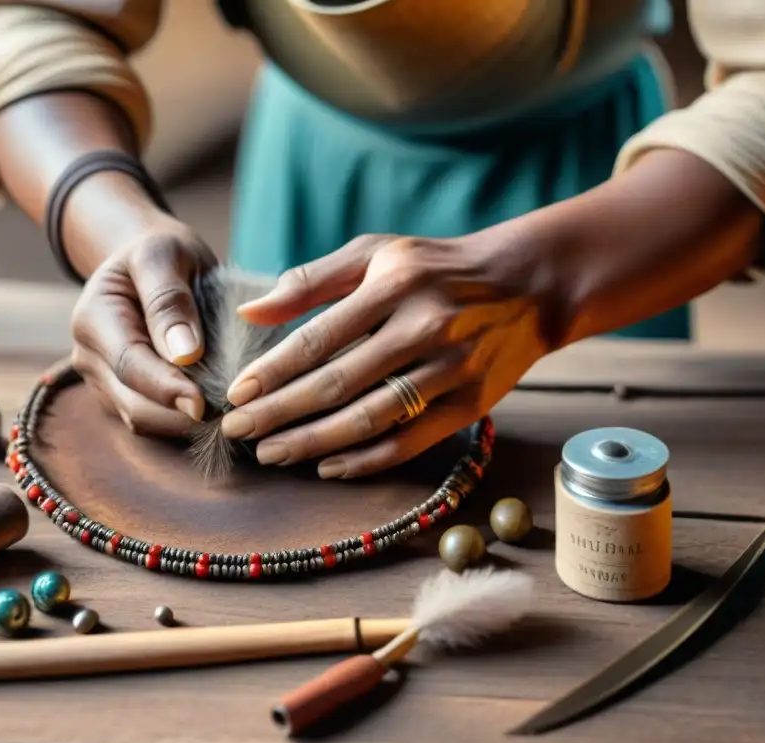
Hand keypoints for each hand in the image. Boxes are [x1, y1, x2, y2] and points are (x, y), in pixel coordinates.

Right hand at [70, 214, 216, 437]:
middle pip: (133, 404)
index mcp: (93, 318)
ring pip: (142, 420)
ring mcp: (103, 382)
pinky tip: (214, 412)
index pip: (130, 365)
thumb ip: (169, 300)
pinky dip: (181, 422)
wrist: (146, 264)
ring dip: (183, 424)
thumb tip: (185, 355)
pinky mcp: (122, 397)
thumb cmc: (159, 254)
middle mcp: (90, 357)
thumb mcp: (164, 255)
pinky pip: (151, 421)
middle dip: (180, 415)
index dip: (167, 388)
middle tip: (231, 415)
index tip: (204, 403)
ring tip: (227, 413)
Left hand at [218, 230, 552, 478]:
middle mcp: (424, 328)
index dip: (274, 370)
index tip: (237, 394)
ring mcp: (451, 370)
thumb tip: (249, 312)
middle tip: (239, 432)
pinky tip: (326, 467)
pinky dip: (365, 460)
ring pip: (371, 418)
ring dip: (314, 443)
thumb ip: (312, 280)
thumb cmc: (434, 268)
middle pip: (338, 384)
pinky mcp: (470, 404)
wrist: (527, 285)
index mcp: (394, 285)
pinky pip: (409, 442)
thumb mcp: (376, 253)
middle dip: (280, 413)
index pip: (320, 337)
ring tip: (271, 454)